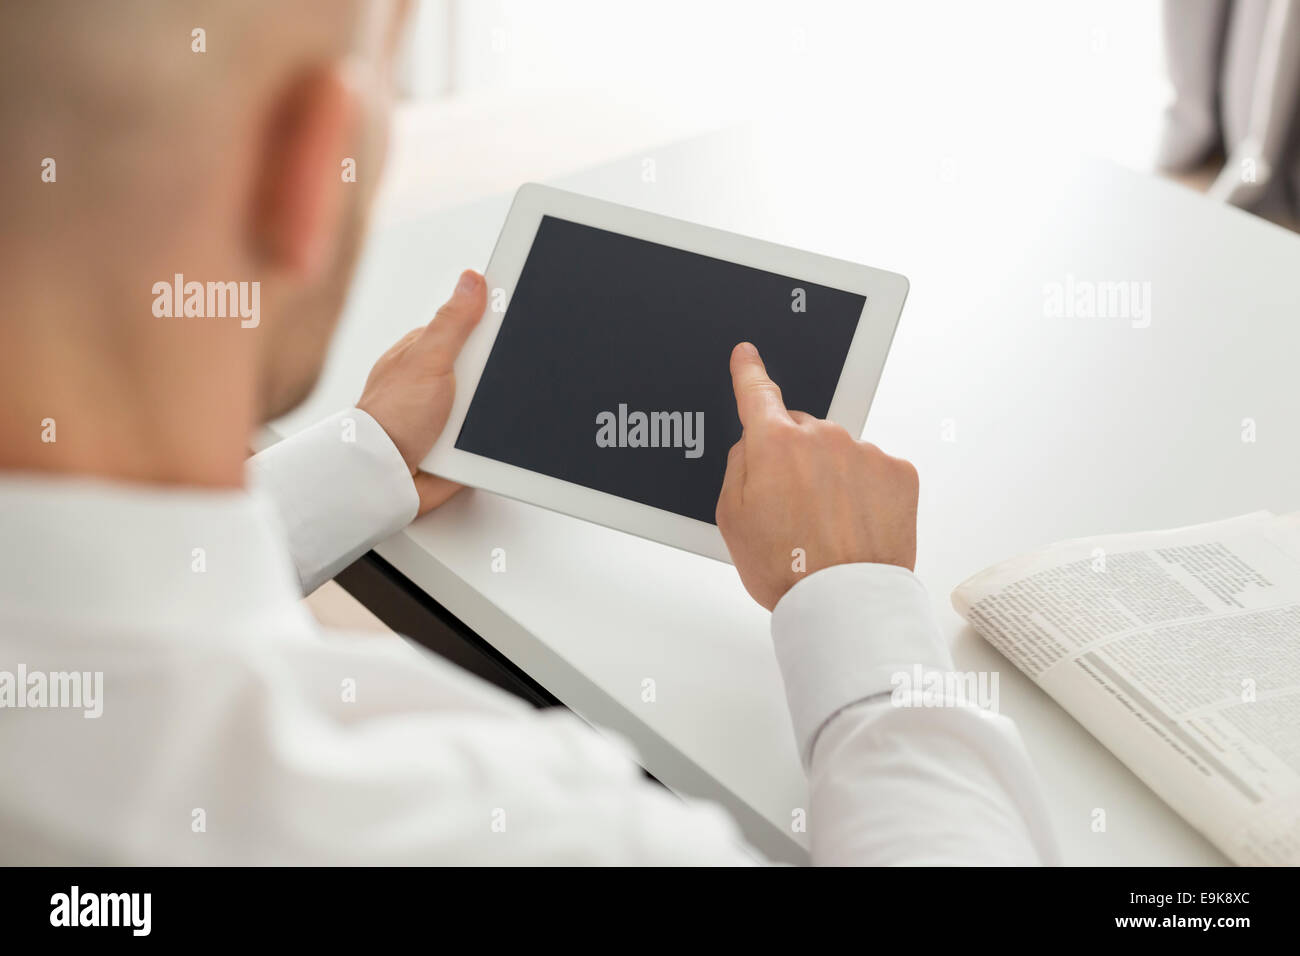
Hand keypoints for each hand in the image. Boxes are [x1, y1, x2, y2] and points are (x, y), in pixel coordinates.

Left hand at [358, 269, 485, 515]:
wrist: (385, 478)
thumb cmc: (392, 418)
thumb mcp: (427, 360)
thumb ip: (452, 321)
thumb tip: (472, 279)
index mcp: (429, 350)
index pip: (474, 325)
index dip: (496, 323)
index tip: (515, 322)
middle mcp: (440, 378)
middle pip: (490, 364)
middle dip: (496, 375)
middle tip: (479, 386)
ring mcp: (450, 410)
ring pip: (492, 400)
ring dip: (492, 411)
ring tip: (473, 420)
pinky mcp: (460, 441)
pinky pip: (490, 433)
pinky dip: (490, 437)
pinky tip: (479, 440)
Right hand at [715, 342, 918, 610]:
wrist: (844, 602)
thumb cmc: (787, 569)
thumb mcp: (731, 519)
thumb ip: (739, 467)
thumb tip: (754, 447)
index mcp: (775, 444)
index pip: (757, 393)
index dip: (748, 373)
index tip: (747, 357)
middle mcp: (822, 437)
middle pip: (801, 432)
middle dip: (795, 459)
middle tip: (793, 509)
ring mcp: (864, 452)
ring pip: (840, 453)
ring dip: (833, 478)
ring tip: (827, 527)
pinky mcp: (898, 473)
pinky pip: (874, 470)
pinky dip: (865, 491)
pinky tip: (855, 524)